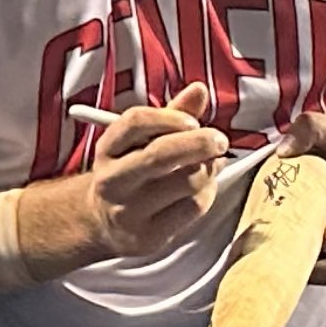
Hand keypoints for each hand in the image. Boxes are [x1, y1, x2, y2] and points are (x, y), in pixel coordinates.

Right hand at [75, 83, 228, 259]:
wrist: (105, 223)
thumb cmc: (133, 172)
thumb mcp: (142, 142)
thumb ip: (172, 116)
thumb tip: (199, 89)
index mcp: (108, 149)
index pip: (134, 123)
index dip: (169, 117)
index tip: (194, 120)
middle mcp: (113, 180)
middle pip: (159, 155)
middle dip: (198, 143)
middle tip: (220, 140)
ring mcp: (128, 211)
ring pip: (185, 182)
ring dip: (208, 170)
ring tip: (209, 167)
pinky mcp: (148, 237)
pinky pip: (193, 208)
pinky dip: (207, 194)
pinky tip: (203, 190)